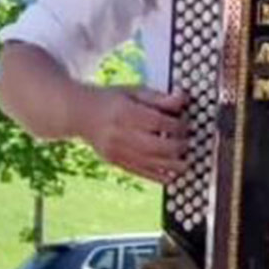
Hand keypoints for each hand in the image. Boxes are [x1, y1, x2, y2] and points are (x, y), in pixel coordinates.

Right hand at [75, 86, 189, 183]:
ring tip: (185, 162)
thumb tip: (182, 99)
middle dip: (179, 146)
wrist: (81, 114)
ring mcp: (117, 151)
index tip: (186, 123)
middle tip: (187, 142)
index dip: (178, 125)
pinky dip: (158, 176)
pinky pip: (141, 173)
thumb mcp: (134, 91)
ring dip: (174, 165)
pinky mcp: (116, 162)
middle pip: (158, 146)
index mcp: (125, 112)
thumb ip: (159, 98)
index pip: (159, 122)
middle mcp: (121, 134)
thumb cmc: (110, 100)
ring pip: (151, 163)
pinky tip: (171, 175)